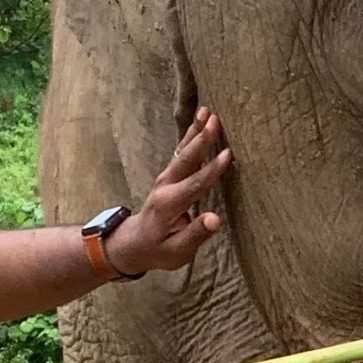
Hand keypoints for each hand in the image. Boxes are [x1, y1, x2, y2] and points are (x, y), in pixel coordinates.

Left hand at [108, 109, 231, 277]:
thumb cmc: (159, 250)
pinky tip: (201, 122)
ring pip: (182, 151)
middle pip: (186, 159)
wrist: (134, 243)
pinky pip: (182, 152)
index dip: (212, 170)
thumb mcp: (176, 251)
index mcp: (169, 205)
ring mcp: (165, 178)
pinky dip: (191, 136)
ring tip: (207, 111)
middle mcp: (165, 186)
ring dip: (195, 131)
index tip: (228, 154)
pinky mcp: (169, 175)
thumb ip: (195, 235)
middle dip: (201, 139)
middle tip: (215, 119)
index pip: (194, 185)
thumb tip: (215, 220)